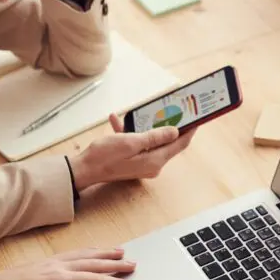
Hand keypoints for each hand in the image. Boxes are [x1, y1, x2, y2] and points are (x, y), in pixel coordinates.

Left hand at [0, 248, 134, 279]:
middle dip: (115, 263)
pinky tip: (95, 250)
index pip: (93, 279)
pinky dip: (90, 249)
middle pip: (94, 262)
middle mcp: (60, 265)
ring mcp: (56, 260)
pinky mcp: (50, 260)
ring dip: (105, 252)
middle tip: (133, 265)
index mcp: (59, 279)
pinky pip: (76, 251)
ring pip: (86, 253)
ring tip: (121, 252)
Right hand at [68, 114, 195, 190]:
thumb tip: (175, 132)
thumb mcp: (132, 142)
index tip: (197, 118)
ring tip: (142, 111)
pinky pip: (137, 143)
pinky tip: (118, 120)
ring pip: (152, 140)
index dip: (190, 130)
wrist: (82, 170)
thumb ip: (155, 137)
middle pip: (168, 142)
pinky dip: (130, 131)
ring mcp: (142, 163)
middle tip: (174, 109)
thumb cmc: (104, 157)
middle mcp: (152, 164)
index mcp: (155, 160)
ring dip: (146, 126)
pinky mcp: (132, 160)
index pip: (180, 144)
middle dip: (170, 124)